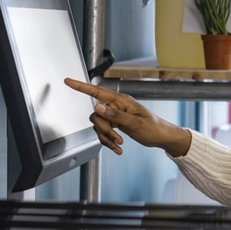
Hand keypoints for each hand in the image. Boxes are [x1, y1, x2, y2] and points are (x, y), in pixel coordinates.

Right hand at [64, 77, 191, 156]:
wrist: (162, 138)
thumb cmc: (154, 128)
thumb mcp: (135, 123)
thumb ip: (116, 115)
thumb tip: (98, 107)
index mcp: (122, 101)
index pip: (97, 92)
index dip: (81, 87)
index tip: (68, 81)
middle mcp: (117, 106)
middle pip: (96, 115)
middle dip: (104, 130)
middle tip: (117, 138)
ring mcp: (115, 116)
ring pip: (99, 126)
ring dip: (107, 138)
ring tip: (119, 144)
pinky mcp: (115, 125)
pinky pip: (103, 133)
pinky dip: (108, 141)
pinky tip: (117, 148)